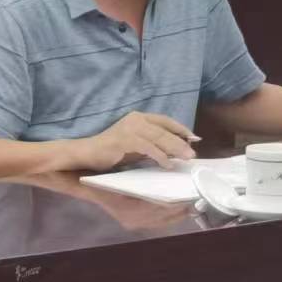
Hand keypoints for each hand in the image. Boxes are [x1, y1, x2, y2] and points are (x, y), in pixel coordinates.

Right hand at [74, 112, 198, 171]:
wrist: (87, 153)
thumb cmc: (111, 152)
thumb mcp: (137, 146)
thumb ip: (153, 145)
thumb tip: (176, 151)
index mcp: (138, 117)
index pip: (165, 121)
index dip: (181, 129)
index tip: (194, 139)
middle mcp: (135, 119)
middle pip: (164, 130)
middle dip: (181, 142)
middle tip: (193, 154)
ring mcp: (130, 128)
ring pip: (159, 138)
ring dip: (174, 149)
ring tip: (186, 158)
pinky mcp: (125, 139)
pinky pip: (148, 148)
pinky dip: (160, 156)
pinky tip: (168, 164)